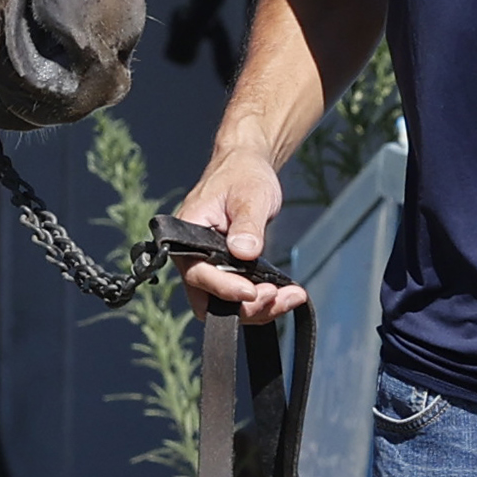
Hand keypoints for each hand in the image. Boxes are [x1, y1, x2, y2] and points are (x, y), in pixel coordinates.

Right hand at [176, 148, 307, 320]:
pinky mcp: (226, 272)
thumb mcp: (249, 196)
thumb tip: (244, 252)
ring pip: (225, 306)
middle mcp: (192, 257)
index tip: (252, 291)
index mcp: (185, 237)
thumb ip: (246, 225)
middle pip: (208, 300)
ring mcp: (209, 267)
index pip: (198, 273)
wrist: (246, 168)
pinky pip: (239, 298)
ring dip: (258, 309)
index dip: (224, 288)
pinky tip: (287, 294)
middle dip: (243, 307)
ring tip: (291, 296)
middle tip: (276, 295)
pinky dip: (262, 302)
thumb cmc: (242, 175)